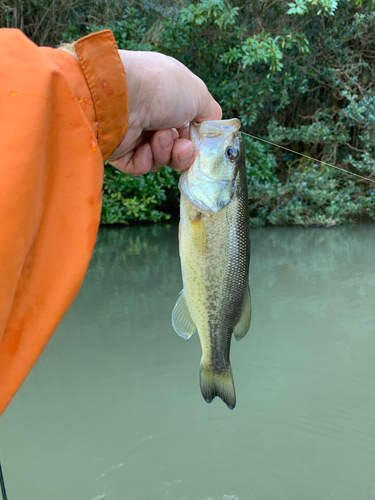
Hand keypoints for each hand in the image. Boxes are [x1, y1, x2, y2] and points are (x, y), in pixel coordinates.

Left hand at [108, 50, 221, 175]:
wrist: (122, 96)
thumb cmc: (162, 88)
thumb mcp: (199, 95)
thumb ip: (211, 115)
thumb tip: (212, 129)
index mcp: (166, 96)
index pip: (186, 126)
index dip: (195, 139)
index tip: (200, 144)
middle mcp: (149, 113)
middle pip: (174, 147)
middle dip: (182, 151)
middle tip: (181, 147)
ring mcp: (133, 132)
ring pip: (159, 158)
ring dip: (164, 152)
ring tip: (159, 137)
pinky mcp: (118, 150)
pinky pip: (140, 166)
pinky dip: (146, 160)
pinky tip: (144, 147)